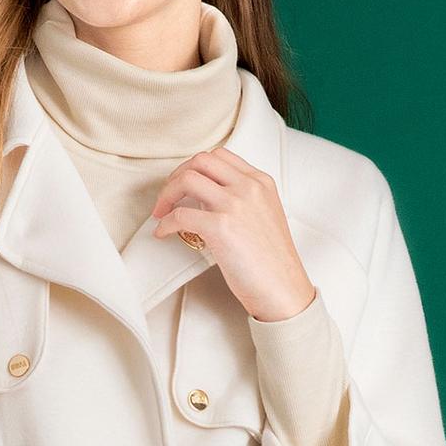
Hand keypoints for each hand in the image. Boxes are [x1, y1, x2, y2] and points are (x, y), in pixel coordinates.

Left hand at [149, 150, 316, 322]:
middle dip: (177, 176)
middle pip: (201, 161)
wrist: (284, 289)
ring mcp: (235, 204)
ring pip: (187, 179)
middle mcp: (248, 187)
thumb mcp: (264, 216)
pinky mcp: (221, 227)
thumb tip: (206, 201)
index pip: (220, 156)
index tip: (184, 184)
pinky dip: (166, 223)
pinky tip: (164, 233)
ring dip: (167, 194)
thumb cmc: (273, 263)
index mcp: (260, 182)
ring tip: (162, 213)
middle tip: (168, 197)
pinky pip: (180, 215)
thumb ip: (242, 201)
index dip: (195, 167)